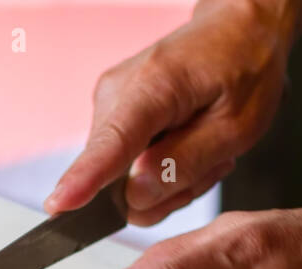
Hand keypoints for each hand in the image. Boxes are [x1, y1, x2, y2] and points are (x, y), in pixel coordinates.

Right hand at [44, 0, 301, 224]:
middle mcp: (117, 95)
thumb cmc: (243, 68)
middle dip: (166, 190)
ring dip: (168, 180)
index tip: (58, 205)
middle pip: (119, 181)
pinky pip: (126, 169)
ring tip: (204, 150)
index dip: (84, 179)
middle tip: (210, 164)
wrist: (237, 30)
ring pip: (124, 182)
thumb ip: (186, 164)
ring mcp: (108, 106)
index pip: (112, 144)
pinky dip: (161, 168)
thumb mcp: (237, 126)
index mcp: (153, 87)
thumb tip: (136, 196)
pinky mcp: (110, 117)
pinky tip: (186, 145)